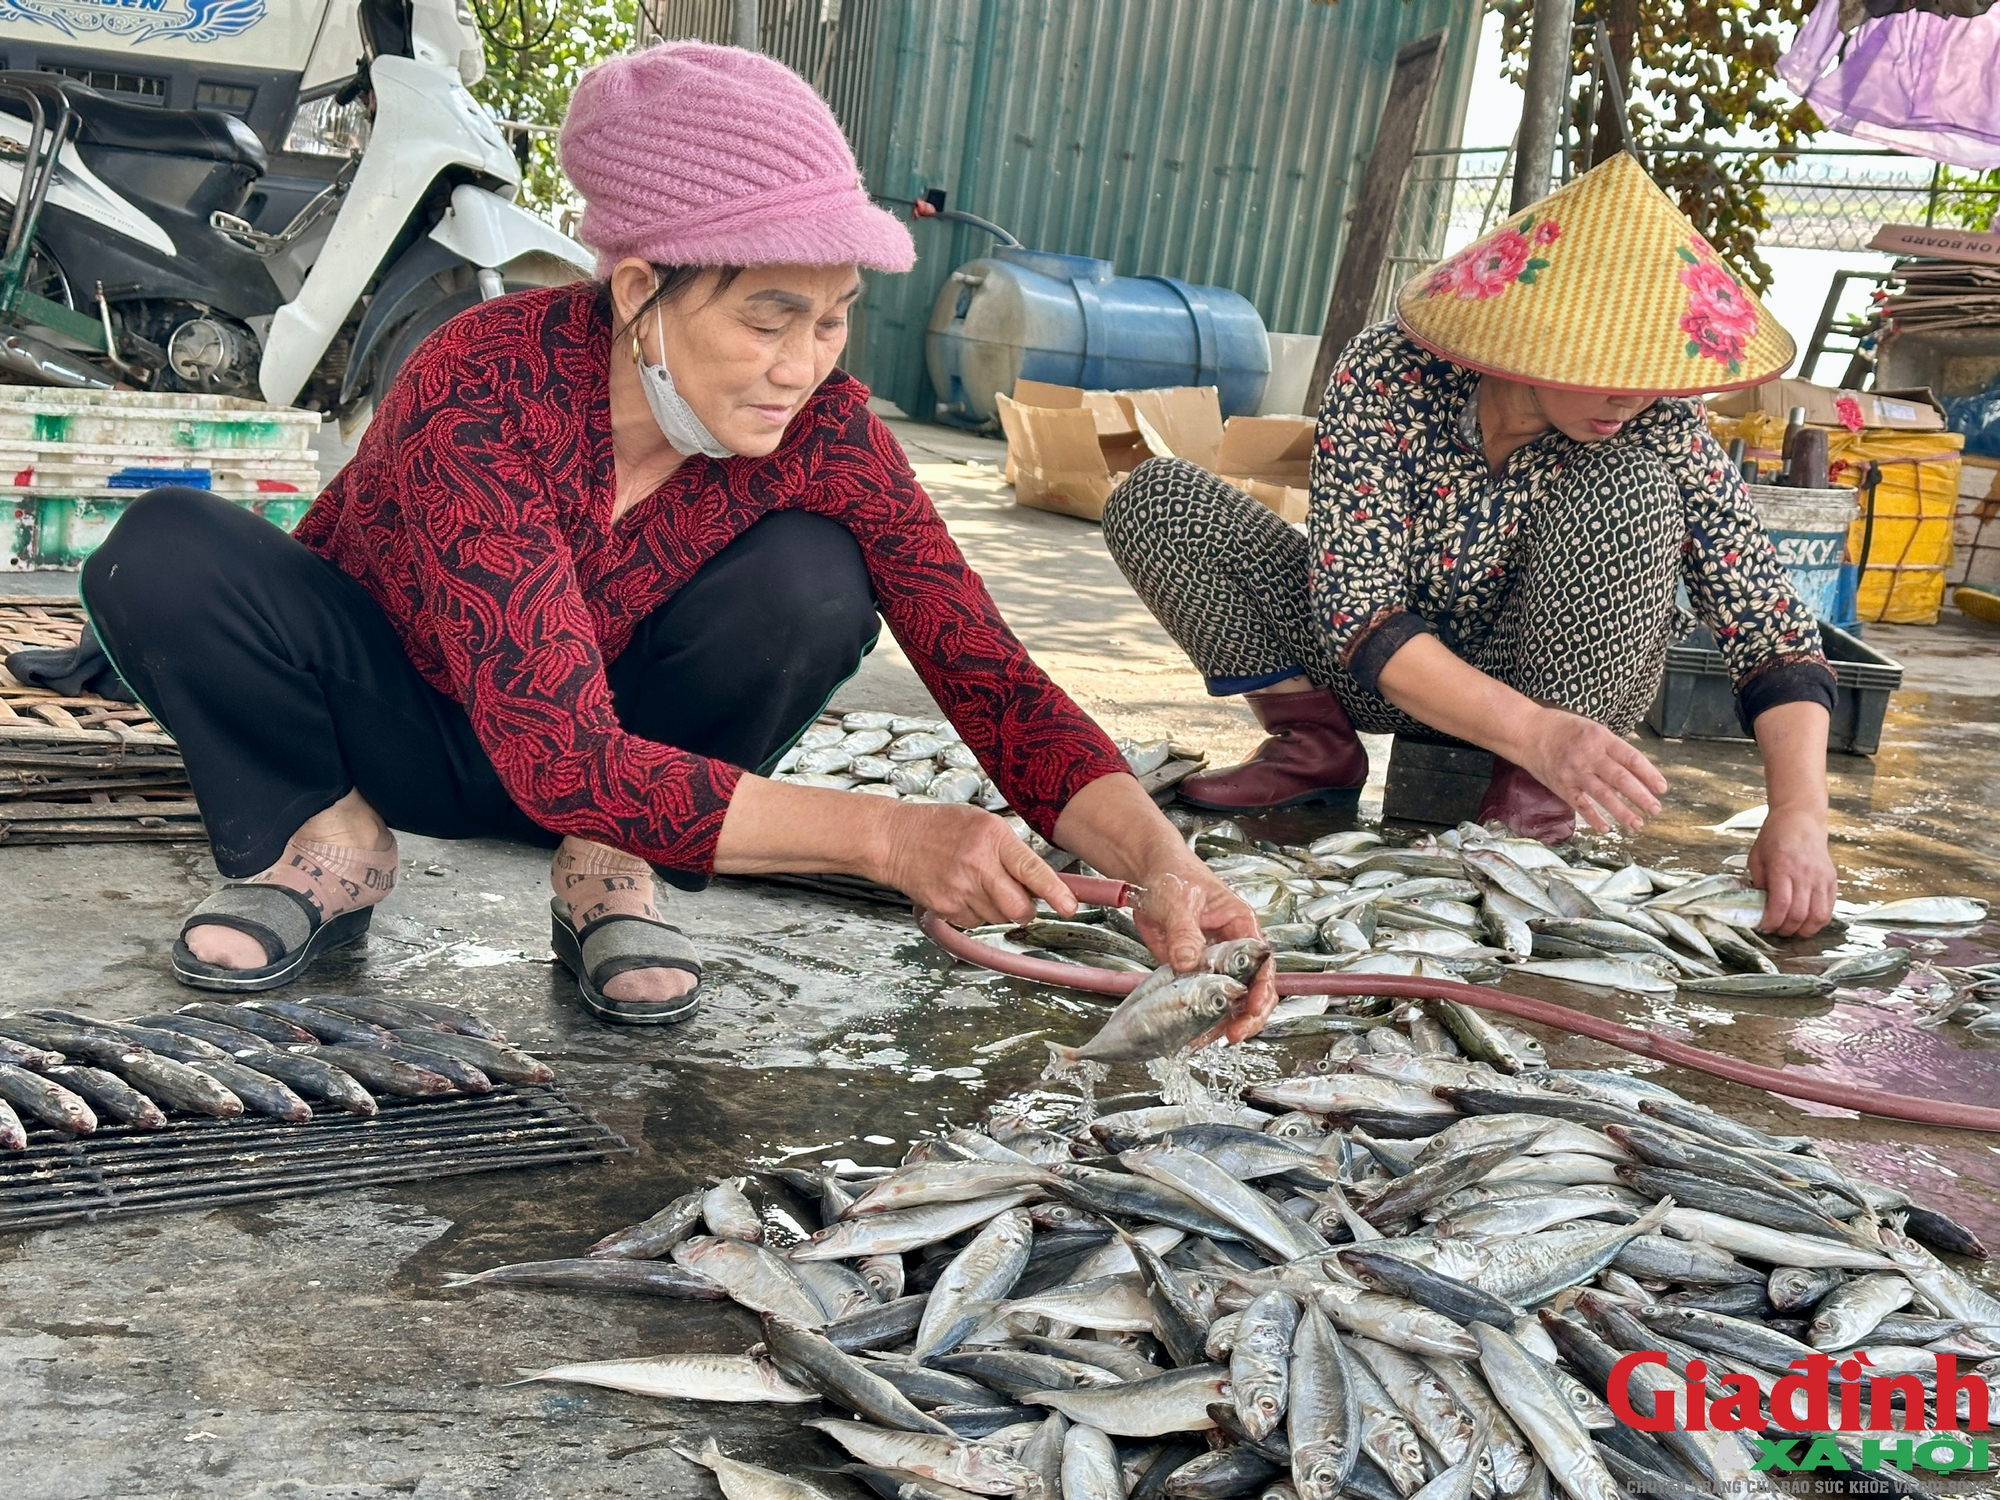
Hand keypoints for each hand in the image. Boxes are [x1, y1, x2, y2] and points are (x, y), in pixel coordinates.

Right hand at [877, 801, 1075, 927]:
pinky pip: (975, 922)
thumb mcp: (983, 824)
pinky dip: (975, 913)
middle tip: (1019, 898)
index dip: (1055, 892)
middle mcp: (978, 865)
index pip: (1032, 870)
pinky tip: (961, 891)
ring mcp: (960, 889)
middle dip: (1025, 908)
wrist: (894, 839)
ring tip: (978, 884)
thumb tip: (1043, 882)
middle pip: (1019, 907)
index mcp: (992, 838)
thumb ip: (1012, 851)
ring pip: (999, 918)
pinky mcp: (945, 907)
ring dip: (997, 909)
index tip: (1069, 906)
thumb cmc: (941, 827)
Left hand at [1130, 857, 1275, 1044]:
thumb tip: (1187, 962)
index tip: (1252, 1009)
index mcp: (1241, 925)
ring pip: (1227, 998)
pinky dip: (1197, 1017)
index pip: (1263, 963)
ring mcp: (1212, 960)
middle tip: (1233, 1036)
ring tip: (1206, 1040)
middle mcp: (1233, 947)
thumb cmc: (1173, 875)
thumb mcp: (1179, 901)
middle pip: (1252, 988)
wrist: (1147, 873)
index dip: (1262, 990)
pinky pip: (1199, 998)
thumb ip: (1184, 932)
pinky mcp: (1190, 969)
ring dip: (1221, 1021)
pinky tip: (1189, 1032)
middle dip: (1247, 1015)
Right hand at [1514, 707, 1667, 832]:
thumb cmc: (1563, 729)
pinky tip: (1606, 828)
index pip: (1631, 758)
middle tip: (1655, 809)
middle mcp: (1589, 756)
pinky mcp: (1562, 786)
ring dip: (1622, 812)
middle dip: (1641, 796)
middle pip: (1620, 779)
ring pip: (1603, 795)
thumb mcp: (1592, 729)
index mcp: (1601, 739)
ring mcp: (1575, 773)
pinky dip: (1593, 817)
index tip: (1662, 788)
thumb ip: (1612, 748)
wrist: (1528, 733)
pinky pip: (1580, 804)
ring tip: (1637, 824)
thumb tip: (1636, 769)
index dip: (1649, 774)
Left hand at [1747, 805, 1835, 935]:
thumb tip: (1761, 908)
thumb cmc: (1774, 837)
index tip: (1764, 927)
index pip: (1781, 904)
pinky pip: (1829, 908)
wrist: (1801, 819)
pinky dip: (1818, 921)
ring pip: (1818, 916)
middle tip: (1776, 931)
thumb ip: (1759, 883)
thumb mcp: (1756, 857)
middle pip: (1800, 914)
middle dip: (1786, 929)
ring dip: (1804, 930)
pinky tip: (1806, 921)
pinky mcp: (1832, 880)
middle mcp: (1805, 874)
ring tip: (1792, 929)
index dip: (1772, 922)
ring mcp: (1821, 878)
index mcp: (1783, 867)